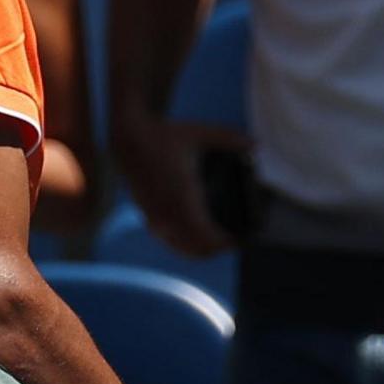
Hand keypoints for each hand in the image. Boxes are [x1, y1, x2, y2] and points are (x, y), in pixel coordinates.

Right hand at [113, 109, 241, 257]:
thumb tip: (256, 144)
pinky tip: (198, 236)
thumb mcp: (199, 133)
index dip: (227, 244)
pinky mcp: (149, 218)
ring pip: (184, 250)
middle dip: (219, 248)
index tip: (243, 239)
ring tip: (221, 240)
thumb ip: (229, 139)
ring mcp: (157, 219)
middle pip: (199, 250)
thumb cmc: (165, 136)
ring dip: (203, 249)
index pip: (207, 238)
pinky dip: (187, 244)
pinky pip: (171, 242)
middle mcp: (168, 214)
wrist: (128, 139)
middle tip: (236, 239)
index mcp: (183, 198)